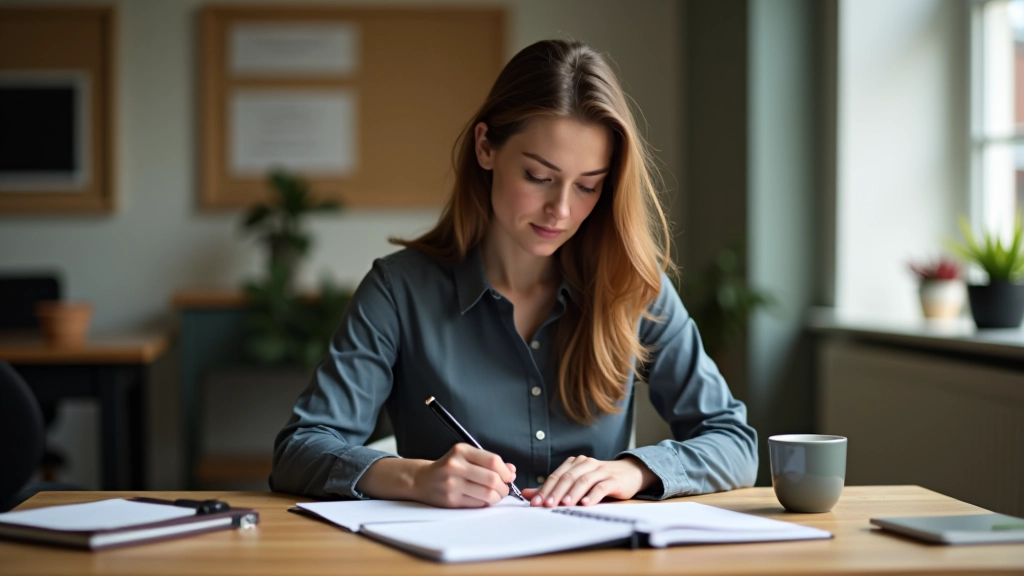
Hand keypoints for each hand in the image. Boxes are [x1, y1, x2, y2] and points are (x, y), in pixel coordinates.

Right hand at [411, 443, 515, 507]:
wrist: (422, 480)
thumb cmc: (449, 468)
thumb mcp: (467, 457)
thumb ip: (489, 462)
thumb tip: (512, 471)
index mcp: (461, 451)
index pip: (492, 461)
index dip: (506, 471)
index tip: (509, 477)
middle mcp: (455, 466)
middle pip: (492, 479)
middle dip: (503, 487)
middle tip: (503, 489)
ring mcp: (452, 484)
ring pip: (487, 494)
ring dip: (497, 497)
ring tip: (495, 496)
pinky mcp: (450, 500)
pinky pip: (477, 504)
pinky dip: (485, 504)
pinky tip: (483, 500)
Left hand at [522, 455, 655, 506]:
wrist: (628, 473)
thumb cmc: (599, 479)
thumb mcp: (576, 481)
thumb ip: (553, 488)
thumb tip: (527, 494)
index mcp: (574, 463)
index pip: (556, 476)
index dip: (544, 489)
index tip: (535, 503)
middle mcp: (586, 464)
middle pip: (567, 477)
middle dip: (555, 492)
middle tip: (546, 505)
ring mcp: (600, 471)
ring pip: (583, 481)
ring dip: (572, 493)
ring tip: (564, 505)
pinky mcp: (613, 480)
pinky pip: (601, 487)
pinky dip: (592, 495)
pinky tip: (586, 504)